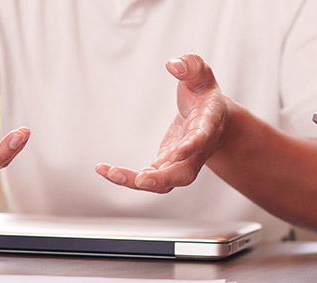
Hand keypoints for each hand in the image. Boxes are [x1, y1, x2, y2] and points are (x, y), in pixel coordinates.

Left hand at [95, 54, 227, 192]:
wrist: (212, 118)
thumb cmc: (204, 94)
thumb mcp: (201, 74)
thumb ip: (191, 65)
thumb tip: (173, 65)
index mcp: (208, 125)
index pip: (201, 138)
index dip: (191, 147)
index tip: (176, 153)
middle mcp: (197, 150)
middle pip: (184, 173)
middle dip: (163, 179)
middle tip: (141, 180)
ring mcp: (181, 162)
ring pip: (164, 183)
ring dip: (137, 182)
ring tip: (110, 173)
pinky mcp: (166, 165)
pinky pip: (148, 178)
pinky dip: (127, 177)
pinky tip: (105, 170)